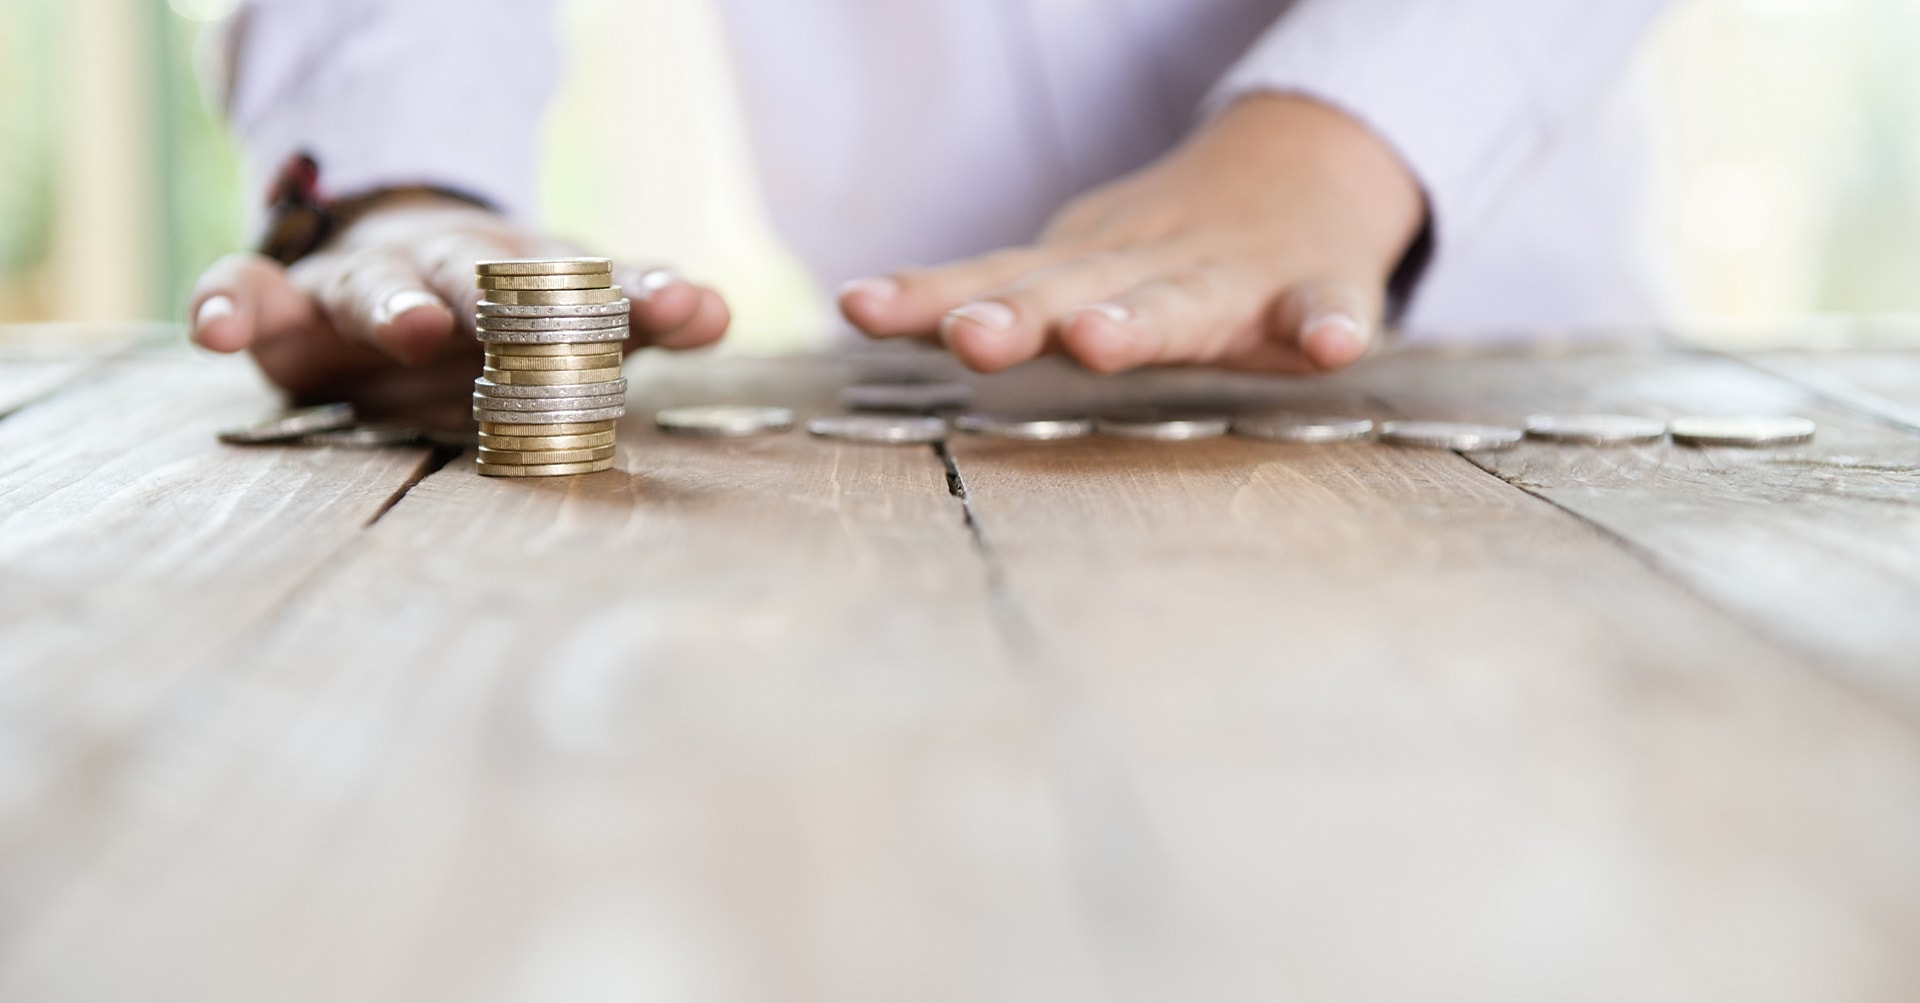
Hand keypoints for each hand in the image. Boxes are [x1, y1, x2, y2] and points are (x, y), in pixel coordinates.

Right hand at [187, 193, 729, 411]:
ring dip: (398, 304)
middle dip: (511, 298)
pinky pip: (249, 295)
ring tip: (415, 328)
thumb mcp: (576, 319)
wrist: (399, 273)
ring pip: (375, 287)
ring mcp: (363, 284)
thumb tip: (720, 311)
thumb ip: (643, 317)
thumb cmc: (501, 314)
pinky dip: (228, 305)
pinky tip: (213, 330)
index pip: (592, 283)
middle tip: (544, 318)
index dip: (638, 296)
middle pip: (480, 276)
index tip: (689, 308)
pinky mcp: (287, 309)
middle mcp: (446, 269)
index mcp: (525, 275)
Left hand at [840, 94, 1425, 374]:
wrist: (1306, 170)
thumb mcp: (1080, 260)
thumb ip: (992, 293)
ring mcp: (1235, 280)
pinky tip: (1328, 347)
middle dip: (1020, 316)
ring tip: (1100, 341)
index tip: (863, 308)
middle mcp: (1148, 268)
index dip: (928, 297)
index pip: (995, 280)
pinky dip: (1326, 325)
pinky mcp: (1316, 289)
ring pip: (1184, 303)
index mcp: (1086, 269)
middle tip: (971, 337)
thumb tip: (861, 310)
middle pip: (1076, 292)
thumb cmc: (1169, 247)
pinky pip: (1324, 307)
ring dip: (1141, 321)